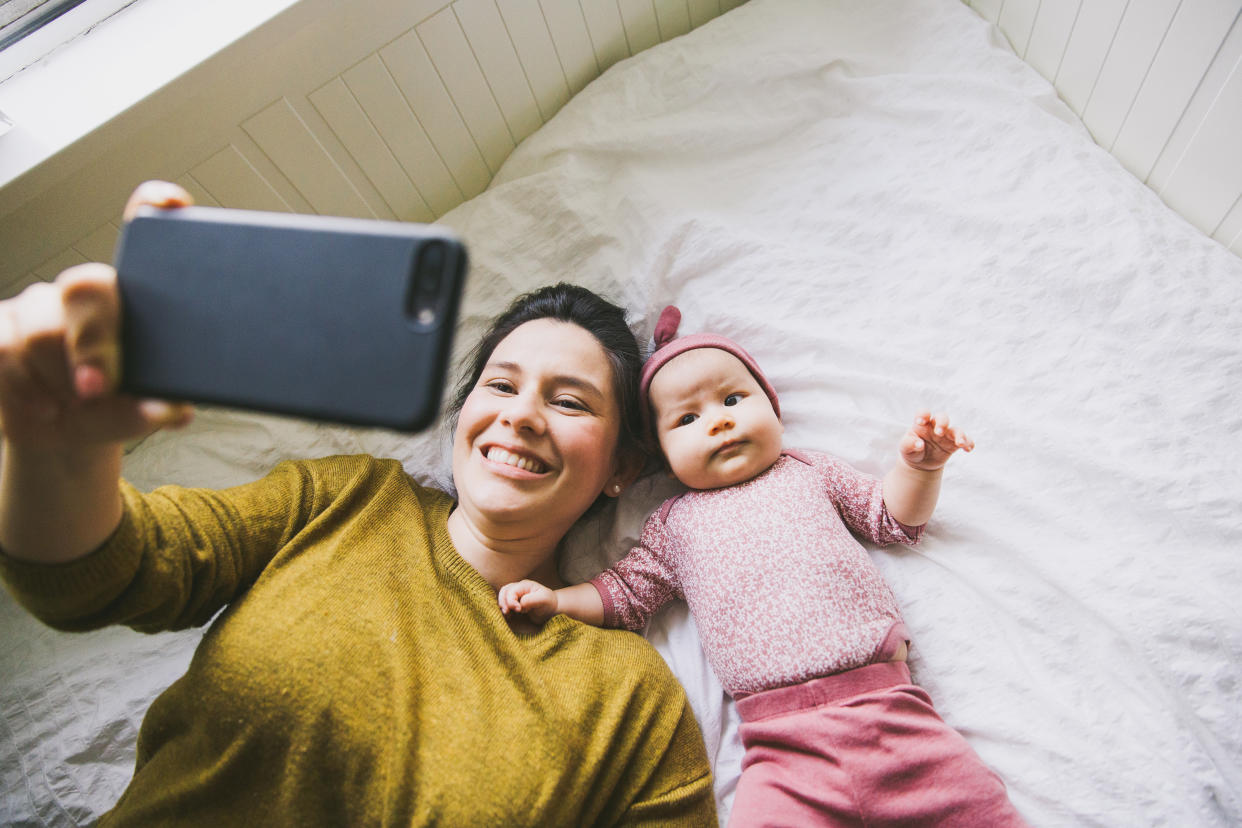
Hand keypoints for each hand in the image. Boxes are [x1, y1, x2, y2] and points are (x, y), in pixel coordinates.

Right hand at [0, 181, 194, 449]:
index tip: (170, 201)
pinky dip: (24, 389)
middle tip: (99, 386)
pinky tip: (43, 406)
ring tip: (75, 405)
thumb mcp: (140, 413)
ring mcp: (37, 306)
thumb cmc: (111, 412)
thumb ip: (155, 407)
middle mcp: (84, 292)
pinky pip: (2, 350)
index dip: (152, 210)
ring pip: (40, 329)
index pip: (143, 239)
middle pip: (86, 286)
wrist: (61, 440)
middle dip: (94, 341)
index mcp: (133, 301)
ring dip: (59, 380)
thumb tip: (174, 409)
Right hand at [497, 580, 558, 625]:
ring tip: (507, 613)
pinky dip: (504, 608)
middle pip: (504, 591)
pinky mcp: (514, 603)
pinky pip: (504, 603)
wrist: (551, 610)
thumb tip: (519, 604)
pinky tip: (508, 615)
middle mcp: (518, 588)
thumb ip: (531, 600)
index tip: (519, 610)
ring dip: (502, 605)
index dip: (511, 601)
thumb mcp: (543, 600)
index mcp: (524, 585)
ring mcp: (515, 595)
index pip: (511, 591)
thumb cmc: (548, 603)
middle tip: (507, 612)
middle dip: (503, 602)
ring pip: (502, 596)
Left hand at [898, 411, 973, 471]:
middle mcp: (935, 426)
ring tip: (960, 443)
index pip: (923, 412)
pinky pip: (965, 440)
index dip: (923, 414)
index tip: (920, 422)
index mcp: (922, 424)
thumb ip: (909, 444)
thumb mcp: (905, 448)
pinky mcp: (954, 444)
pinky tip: (968, 449)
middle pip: (942, 417)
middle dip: (943, 422)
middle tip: (939, 432)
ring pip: (956, 429)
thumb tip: (919, 445)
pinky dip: (968, 443)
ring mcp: (946, 434)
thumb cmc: (911, 450)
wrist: (920, 462)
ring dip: (959, 435)